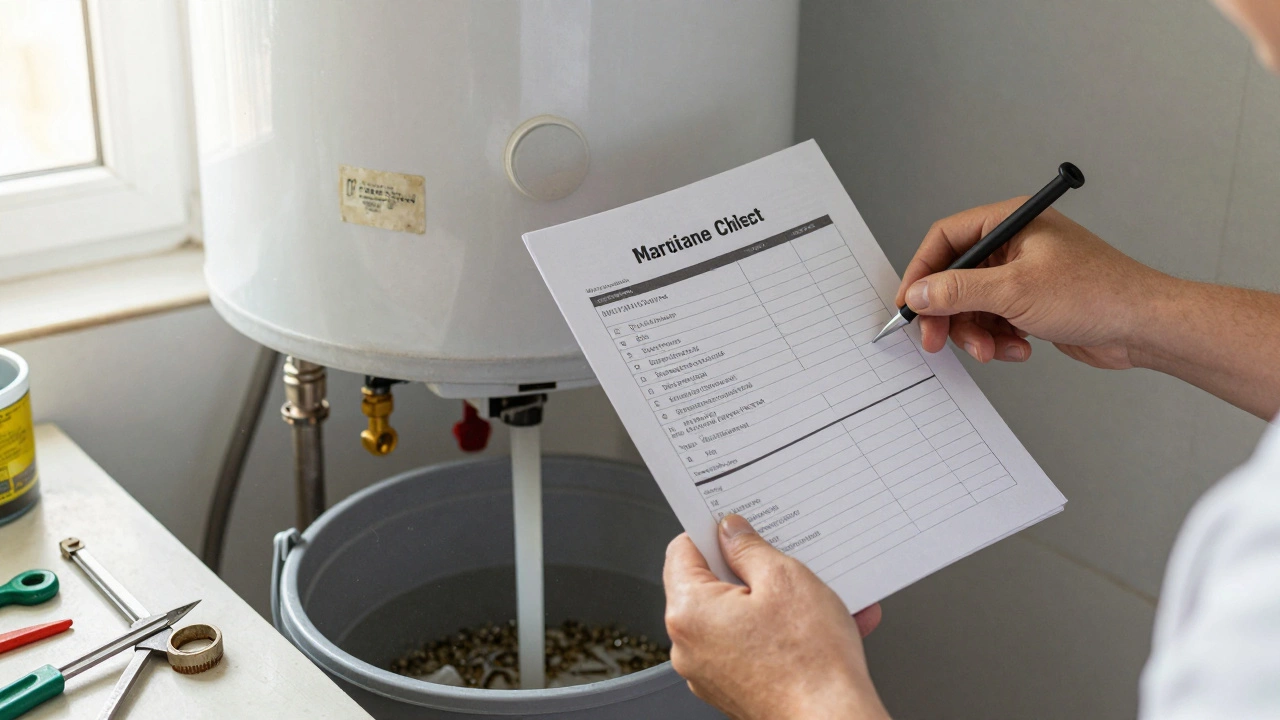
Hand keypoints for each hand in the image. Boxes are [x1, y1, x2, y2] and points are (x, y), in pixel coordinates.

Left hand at [663, 515, 890, 719]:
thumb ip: (750, 548)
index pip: (682, 550)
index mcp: (689, 612)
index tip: (735, 525)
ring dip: (773, 601)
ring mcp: (710, 672)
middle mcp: (689, 646)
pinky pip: (750, 645)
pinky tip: (818, 624)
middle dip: (749, 569)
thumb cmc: (811, 663)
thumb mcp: (784, 578)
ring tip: (815, 596)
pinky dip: (778, 631)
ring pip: (736, 616)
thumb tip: (732, 533)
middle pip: (709, 585)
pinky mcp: (734, 688)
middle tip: (783, 560)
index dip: (711, 532)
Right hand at [895, 198, 1166, 368]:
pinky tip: (1020, 348)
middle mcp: (1016, 244)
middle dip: (949, 313)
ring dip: (977, 333)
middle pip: (956, 277)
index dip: (923, 271)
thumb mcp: (1015, 292)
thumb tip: (921, 292)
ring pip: (974, 305)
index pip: (946, 238)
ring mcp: (1024, 274)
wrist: (1144, 327)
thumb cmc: (1099, 293)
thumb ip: (959, 291)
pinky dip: (1000, 340)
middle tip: (938, 339)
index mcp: (1011, 222)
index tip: (911, 303)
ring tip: (993, 349)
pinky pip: (995, 321)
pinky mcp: (1033, 303)